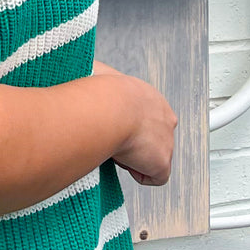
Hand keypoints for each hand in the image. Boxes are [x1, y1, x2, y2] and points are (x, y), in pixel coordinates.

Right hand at [93, 61, 176, 186]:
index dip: (127, 125)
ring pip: (152, 156)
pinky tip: (123, 165)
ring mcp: (166, 141)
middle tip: (111, 142)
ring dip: (135, 158)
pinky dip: (139, 174)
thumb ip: (95, 75)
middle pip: (152, 137)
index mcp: (150, 98)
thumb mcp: (96, 72)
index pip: (145, 116)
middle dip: (134, 142)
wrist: (107, 108)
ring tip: (113, 152)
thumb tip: (83, 73)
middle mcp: (165, 118)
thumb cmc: (97, 91)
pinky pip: (155, 177)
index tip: (111, 127)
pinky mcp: (161, 162)